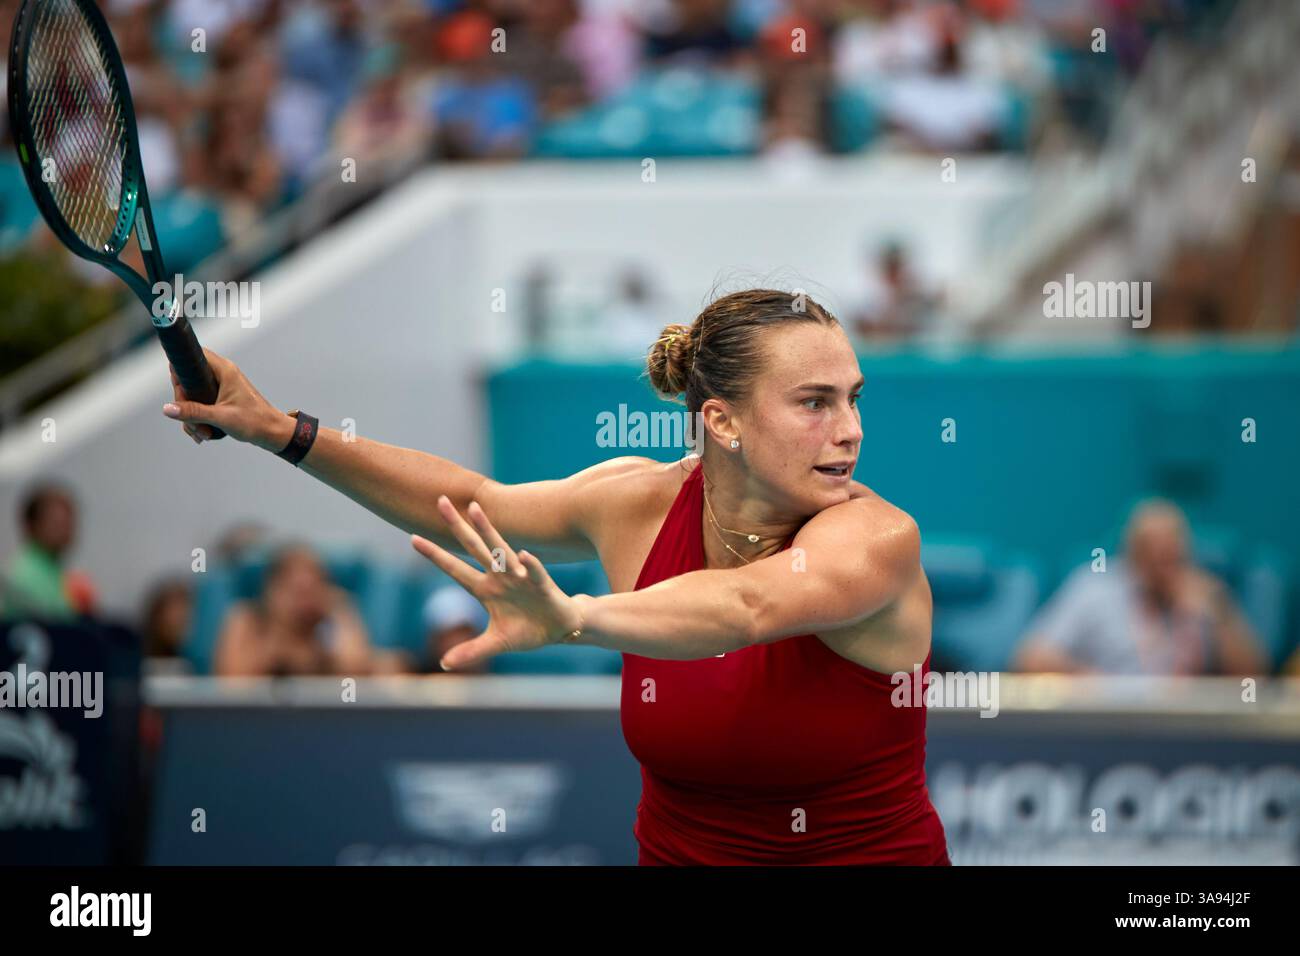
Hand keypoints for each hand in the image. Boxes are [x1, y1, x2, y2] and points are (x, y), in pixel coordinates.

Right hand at [161, 348, 294, 449]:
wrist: (272, 432)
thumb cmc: (254, 421)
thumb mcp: (220, 417)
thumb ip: (193, 412)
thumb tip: (168, 409)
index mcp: (224, 370)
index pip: (192, 356)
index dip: (179, 372)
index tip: (180, 394)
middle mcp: (221, 374)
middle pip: (187, 381)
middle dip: (185, 406)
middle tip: (192, 423)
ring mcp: (221, 386)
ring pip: (193, 396)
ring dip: (192, 417)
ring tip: (202, 433)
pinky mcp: (221, 397)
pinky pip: (201, 404)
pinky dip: (199, 419)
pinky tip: (203, 433)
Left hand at [411, 496, 582, 670]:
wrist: (560, 629)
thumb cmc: (527, 630)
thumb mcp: (496, 643)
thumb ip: (472, 651)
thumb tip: (444, 663)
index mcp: (485, 589)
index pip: (455, 569)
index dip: (435, 555)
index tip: (413, 538)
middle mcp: (499, 577)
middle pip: (473, 547)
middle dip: (457, 525)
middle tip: (440, 500)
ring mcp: (520, 578)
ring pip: (501, 550)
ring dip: (489, 530)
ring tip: (475, 509)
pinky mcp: (542, 585)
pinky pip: (535, 573)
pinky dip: (531, 565)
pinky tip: (524, 555)